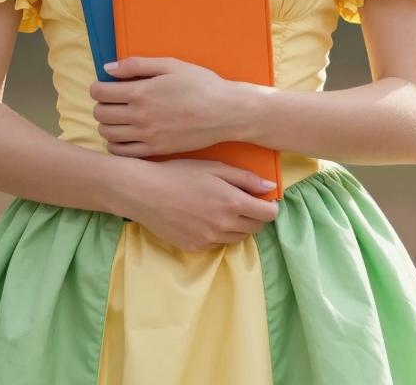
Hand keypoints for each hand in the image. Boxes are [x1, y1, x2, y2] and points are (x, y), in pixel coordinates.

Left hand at [89, 56, 237, 156]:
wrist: (225, 112)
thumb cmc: (200, 84)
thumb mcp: (170, 65)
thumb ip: (136, 65)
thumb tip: (108, 68)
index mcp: (141, 92)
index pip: (100, 92)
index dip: (97, 87)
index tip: (106, 86)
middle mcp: (140, 117)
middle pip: (100, 114)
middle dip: (101, 104)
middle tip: (112, 100)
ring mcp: (147, 137)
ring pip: (107, 134)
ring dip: (107, 124)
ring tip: (119, 116)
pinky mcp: (155, 151)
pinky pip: (122, 153)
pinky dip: (115, 144)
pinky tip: (124, 134)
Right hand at [114, 157, 279, 251]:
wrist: (145, 192)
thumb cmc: (180, 173)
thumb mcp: (214, 167)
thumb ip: (245, 178)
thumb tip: (270, 187)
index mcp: (232, 202)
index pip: (268, 214)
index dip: (270, 206)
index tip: (264, 200)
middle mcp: (224, 225)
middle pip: (256, 228)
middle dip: (255, 215)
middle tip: (243, 201)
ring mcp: (210, 239)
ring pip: (238, 238)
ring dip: (238, 225)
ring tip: (223, 209)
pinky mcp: (195, 247)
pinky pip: (218, 244)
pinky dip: (219, 233)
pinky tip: (205, 218)